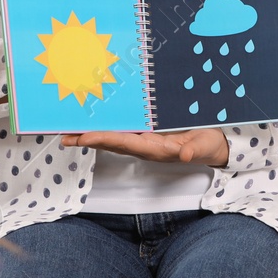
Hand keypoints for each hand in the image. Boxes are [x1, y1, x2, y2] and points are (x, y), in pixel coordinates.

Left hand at [61, 128, 228, 167]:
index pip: (125, 143)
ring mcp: (144, 140)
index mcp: (155, 149)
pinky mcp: (147, 133)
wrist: (212, 146)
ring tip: (70, 132)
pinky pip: (122, 130)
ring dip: (92, 135)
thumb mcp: (203, 146)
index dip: (104, 139)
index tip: (85, 137)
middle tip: (65, 137)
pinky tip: (95, 121)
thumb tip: (184, 156)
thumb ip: (194, 150)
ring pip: (113, 137)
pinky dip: (106, 127)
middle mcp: (145, 146)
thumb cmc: (206, 145)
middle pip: (112, 143)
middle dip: (88, 140)